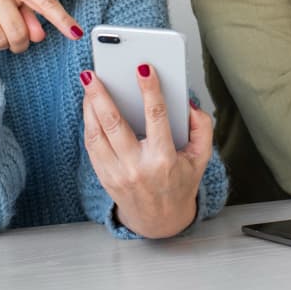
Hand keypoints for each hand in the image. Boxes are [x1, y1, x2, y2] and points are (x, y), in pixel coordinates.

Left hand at [80, 64, 211, 237]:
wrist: (159, 221)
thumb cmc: (180, 183)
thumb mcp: (201, 158)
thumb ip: (202, 128)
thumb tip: (188, 104)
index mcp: (164, 160)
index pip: (157, 117)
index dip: (150, 90)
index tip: (143, 68)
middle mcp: (137, 167)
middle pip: (114, 124)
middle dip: (101, 95)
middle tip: (93, 73)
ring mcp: (117, 173)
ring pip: (97, 134)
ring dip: (89, 106)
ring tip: (88, 84)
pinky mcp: (104, 176)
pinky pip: (91, 145)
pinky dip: (88, 123)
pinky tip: (89, 106)